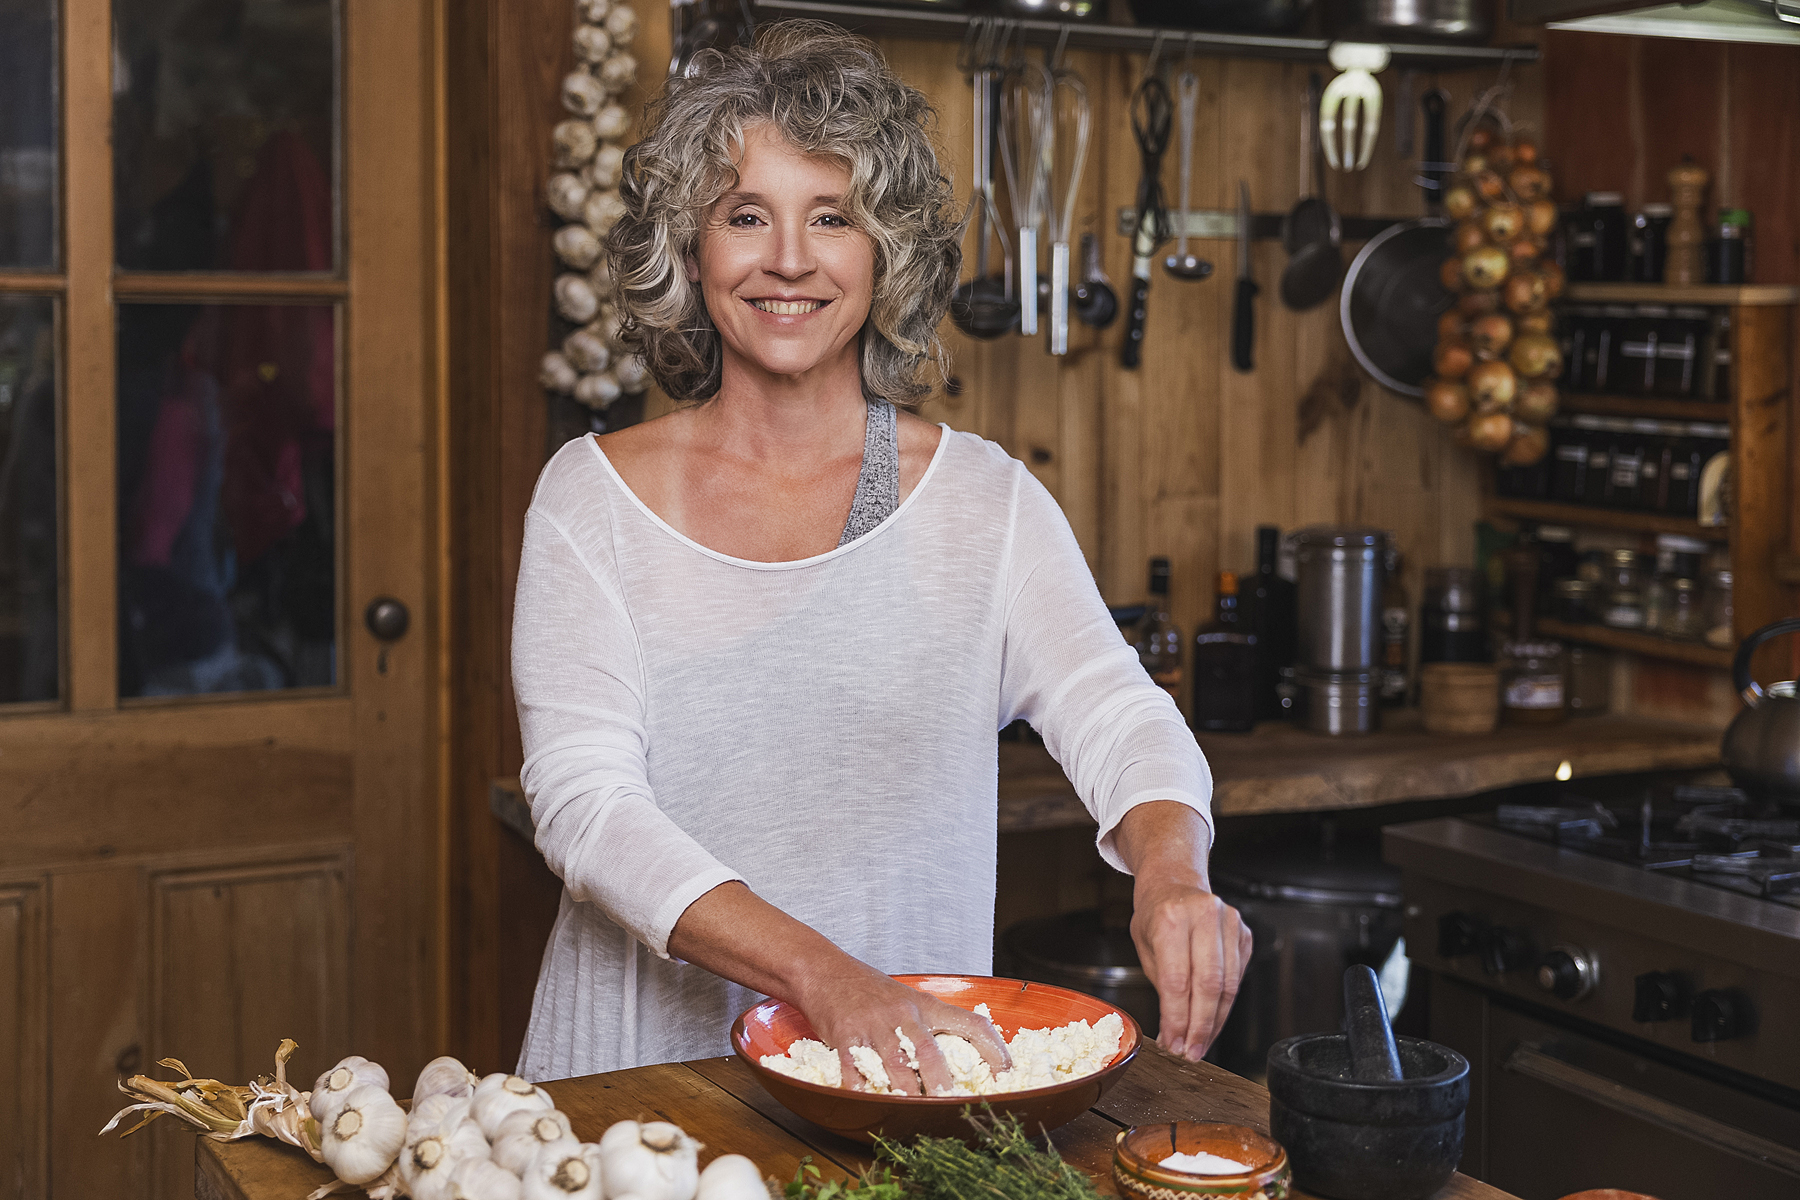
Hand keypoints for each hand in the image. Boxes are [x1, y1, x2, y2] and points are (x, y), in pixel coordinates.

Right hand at [666, 883, 1009, 1094]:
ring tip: (914, 1113)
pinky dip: (863, 1091)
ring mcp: (873, 1026)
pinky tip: (868, 1104)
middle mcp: (903, 1014)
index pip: (972, 1023)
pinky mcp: (844, 1036)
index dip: (994, 1049)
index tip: (1007, 1074)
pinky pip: (854, 1071)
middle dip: (943, 1082)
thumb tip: (961, 1054)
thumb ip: (930, 1024)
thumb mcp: (907, 998)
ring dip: (906, 1094)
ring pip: (895, 1066)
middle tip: (953, 1104)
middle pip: (930, 1051)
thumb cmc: (867, 989)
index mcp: (925, 1005)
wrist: (823, 969)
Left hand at [1130, 878, 1251, 1061]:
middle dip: (1200, 1026)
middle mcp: (1203, 916)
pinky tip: (1213, 1017)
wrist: (1175, 882)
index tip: (1174, 1043)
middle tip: (1192, 1051)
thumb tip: (1175, 1031)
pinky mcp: (1244, 932)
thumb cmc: (1156, 915)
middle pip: (1209, 986)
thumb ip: (1162, 985)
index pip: (1178, 981)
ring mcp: (1229, 922)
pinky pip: (1239, 976)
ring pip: (1229, 985)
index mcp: (1171, 918)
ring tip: (1202, 1041)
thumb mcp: (1145, 946)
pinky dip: (1226, 1003)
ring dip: (1216, 1020)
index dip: (1178, 1019)